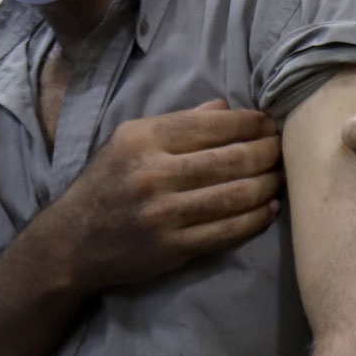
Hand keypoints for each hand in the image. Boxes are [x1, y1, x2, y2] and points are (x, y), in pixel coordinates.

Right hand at [46, 100, 282, 293]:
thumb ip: (177, 122)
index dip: (250, 123)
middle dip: (267, 152)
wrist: (72, 242)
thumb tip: (226, 106)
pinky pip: (227, 231)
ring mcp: (164, 214)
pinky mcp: (173, 248)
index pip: (212, 124)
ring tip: (281, 176)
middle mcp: (154, 174)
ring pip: (235, 195)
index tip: (270, 123)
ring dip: (268, 185)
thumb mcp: (129, 141)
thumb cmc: (107, 183)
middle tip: (283, 149)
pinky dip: (255, 219)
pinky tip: (269, 209)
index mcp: (143, 139)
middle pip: (231, 159)